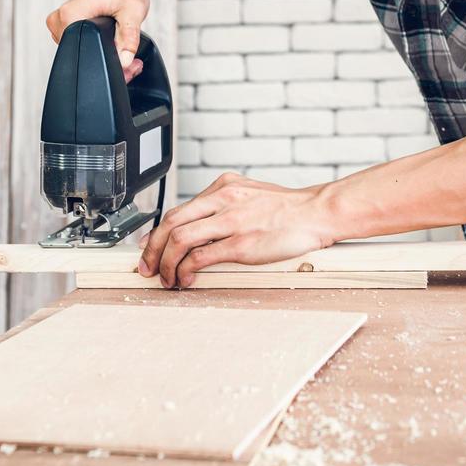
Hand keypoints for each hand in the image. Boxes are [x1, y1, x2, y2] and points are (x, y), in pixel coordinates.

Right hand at [45, 0, 148, 81]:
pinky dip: (97, 50)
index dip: (106, 62)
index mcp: (70, 14)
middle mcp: (60, 20)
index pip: (82, 53)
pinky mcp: (65, 28)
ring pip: (81, 55)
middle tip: (130, 58)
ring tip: (124, 47)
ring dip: (104, 57)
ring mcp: (60, 25)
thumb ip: (129, 37)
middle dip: (108, 63)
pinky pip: (79, 47)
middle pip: (81, 56)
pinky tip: (113, 43)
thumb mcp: (134, 11)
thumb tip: (124, 62)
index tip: (127, 62)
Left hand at [136, 173, 336, 288]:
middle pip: (171, 223)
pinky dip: (185, 270)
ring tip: (166, 278)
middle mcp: (223, 199)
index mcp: (224, 186)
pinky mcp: (241, 243)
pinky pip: (200, 257)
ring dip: (166, 263)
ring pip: (179, 240)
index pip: (178, 209)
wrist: (317, 212)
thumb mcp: (250, 194)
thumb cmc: (288, 209)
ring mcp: (231, 221)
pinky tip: (186, 279)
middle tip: (148, 267)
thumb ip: (225, 206)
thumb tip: (200, 228)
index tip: (150, 248)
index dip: (157, 233)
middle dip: (153, 249)